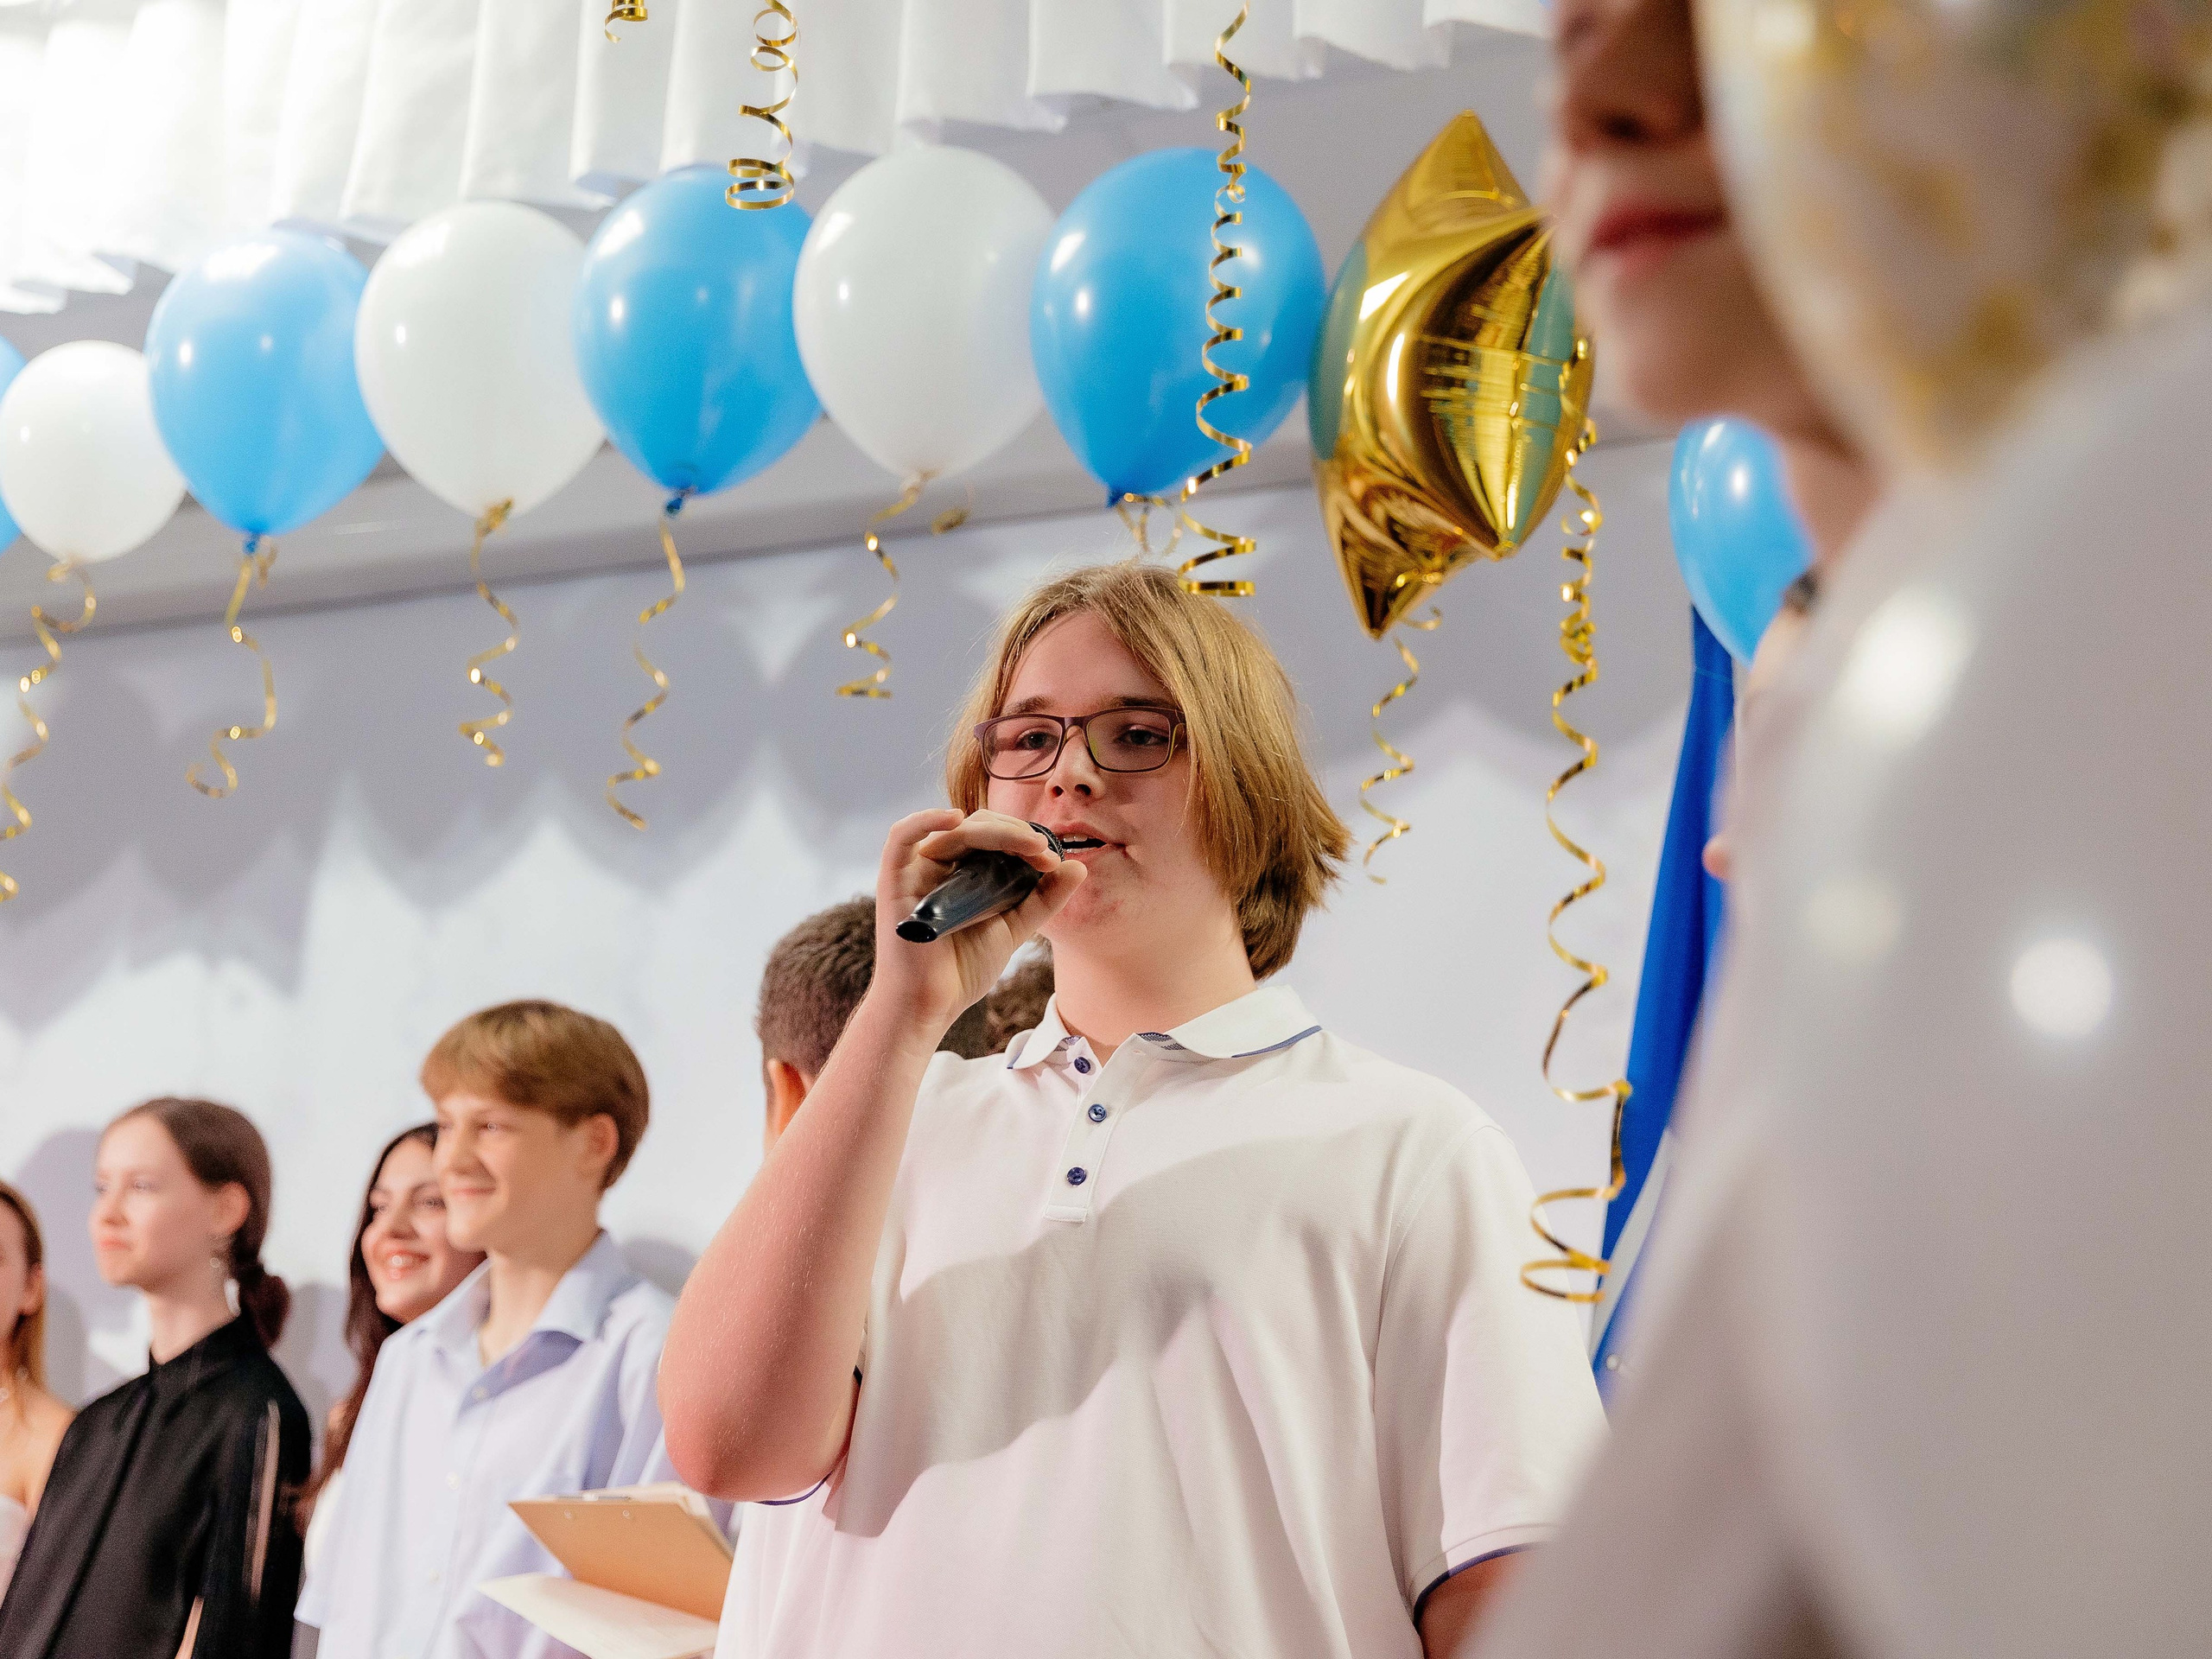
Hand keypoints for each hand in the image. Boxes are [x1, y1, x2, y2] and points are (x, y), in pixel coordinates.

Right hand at [868, 809, 1084, 1033]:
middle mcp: (940, 865)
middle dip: (1015, 834)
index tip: (1053, 861)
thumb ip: (1043, 899)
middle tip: (1044, 853)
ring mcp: (916, 870)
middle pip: (977, 827)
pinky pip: (901, 837)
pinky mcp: (894, 879)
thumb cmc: (963, 970)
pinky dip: (925, 820)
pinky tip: (954, 817)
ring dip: (995, 830)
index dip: (1025, 840)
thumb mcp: (1014, 929)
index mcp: (965, 872)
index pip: (995, 836)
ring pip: (953, 830)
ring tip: (1029, 844)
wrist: (929, 1006)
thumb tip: (1078, 866)